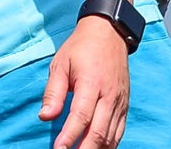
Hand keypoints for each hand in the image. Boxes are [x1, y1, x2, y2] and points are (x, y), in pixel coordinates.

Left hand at [39, 17, 130, 148]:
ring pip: (111, 136)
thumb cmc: (81, 48)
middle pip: (99, 132)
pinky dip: (109, 145)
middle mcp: (109, 95)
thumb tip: (45, 117)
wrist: (109, 34)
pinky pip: (119, 132)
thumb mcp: (60, 64)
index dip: (69, 136)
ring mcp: (120, 102)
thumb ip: (53, 92)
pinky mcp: (125, 105)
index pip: (81, 116)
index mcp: (91, 83)